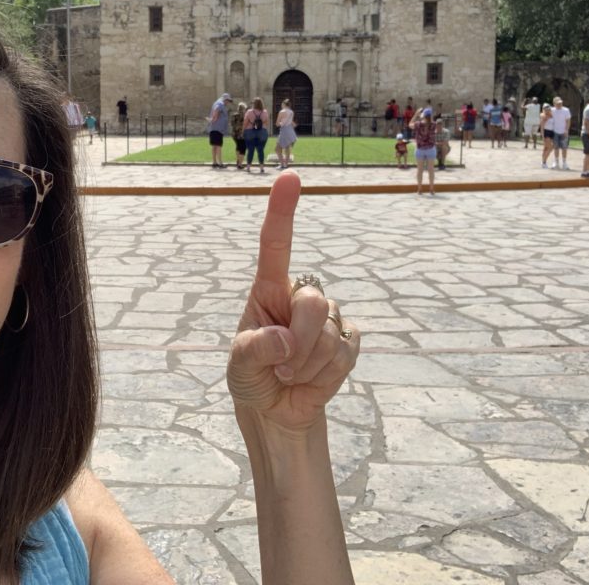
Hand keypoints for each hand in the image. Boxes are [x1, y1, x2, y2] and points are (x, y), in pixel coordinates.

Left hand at [227, 172, 358, 432]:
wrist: (276, 411)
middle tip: (281, 367)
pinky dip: (325, 376)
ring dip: (306, 367)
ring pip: (329, 334)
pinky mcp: (348, 341)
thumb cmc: (252, 377)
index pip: (276, 244)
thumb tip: (285, 340)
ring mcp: (328, 318)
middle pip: (313, 303)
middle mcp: (300, 296)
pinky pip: (346, 354)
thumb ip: (254, 349)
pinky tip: (312, 380)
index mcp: (268, 289)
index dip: (282, 210)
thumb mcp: (239, 365)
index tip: (290, 177)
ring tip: (290, 376)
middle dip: (298, 342)